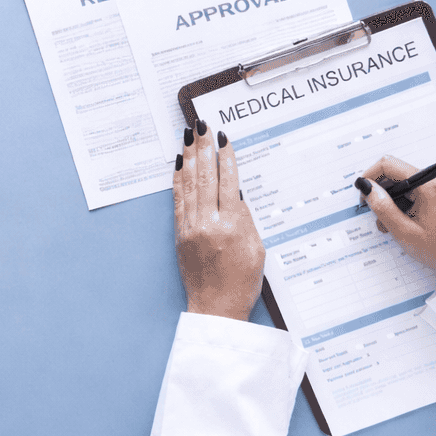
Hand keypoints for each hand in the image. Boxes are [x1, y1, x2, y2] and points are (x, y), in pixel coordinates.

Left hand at [174, 120, 264, 320]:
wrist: (216, 310)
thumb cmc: (242, 283)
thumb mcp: (257, 249)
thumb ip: (246, 219)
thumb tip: (234, 191)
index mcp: (234, 227)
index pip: (229, 182)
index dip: (226, 157)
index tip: (223, 138)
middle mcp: (209, 224)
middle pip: (206, 177)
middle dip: (203, 148)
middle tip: (201, 125)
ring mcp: (191, 229)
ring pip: (189, 185)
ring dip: (188, 157)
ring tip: (188, 135)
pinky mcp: (179, 235)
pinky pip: (178, 201)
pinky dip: (177, 180)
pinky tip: (178, 164)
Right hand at [356, 155, 435, 279]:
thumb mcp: (404, 232)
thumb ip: (382, 207)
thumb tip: (367, 188)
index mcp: (428, 184)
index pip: (388, 164)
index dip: (370, 177)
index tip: (363, 196)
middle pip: (396, 173)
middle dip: (382, 193)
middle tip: (378, 217)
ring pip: (406, 183)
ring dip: (393, 201)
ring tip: (392, 225)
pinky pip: (418, 190)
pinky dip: (406, 203)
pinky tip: (405, 222)